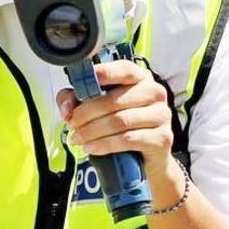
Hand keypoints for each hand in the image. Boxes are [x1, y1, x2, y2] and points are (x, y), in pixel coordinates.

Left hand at [56, 60, 173, 178]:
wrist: (145, 158)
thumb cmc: (118, 125)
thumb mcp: (92, 107)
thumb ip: (74, 99)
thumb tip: (67, 109)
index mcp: (139, 77)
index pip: (124, 69)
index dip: (103, 74)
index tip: (81, 84)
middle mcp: (154, 92)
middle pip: (114, 100)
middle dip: (86, 113)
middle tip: (71, 124)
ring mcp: (161, 115)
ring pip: (119, 121)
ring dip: (92, 131)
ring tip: (77, 138)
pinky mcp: (162, 138)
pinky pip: (128, 139)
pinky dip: (105, 144)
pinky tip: (91, 147)